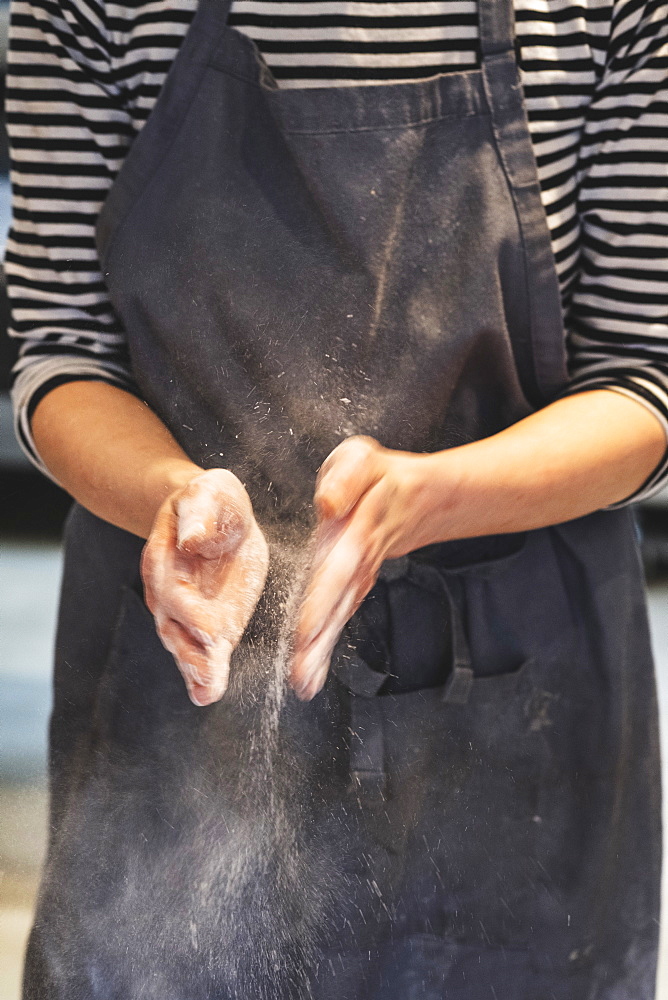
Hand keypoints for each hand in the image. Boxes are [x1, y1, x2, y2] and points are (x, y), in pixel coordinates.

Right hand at [141, 468, 268, 705]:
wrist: (210, 511)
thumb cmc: (209, 502)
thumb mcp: (207, 496)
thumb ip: (200, 516)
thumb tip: (193, 539)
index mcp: (165, 559)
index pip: (175, 592)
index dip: (193, 613)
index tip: (214, 633)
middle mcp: (168, 592)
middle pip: (175, 629)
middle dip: (192, 655)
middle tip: (209, 679)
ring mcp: (186, 611)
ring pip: (185, 646)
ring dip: (197, 670)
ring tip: (208, 692)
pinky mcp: (210, 620)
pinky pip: (202, 650)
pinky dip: (204, 673)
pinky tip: (207, 694)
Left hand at [291, 436, 432, 700]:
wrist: (419, 499)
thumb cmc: (382, 478)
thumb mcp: (364, 461)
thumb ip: (344, 480)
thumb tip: (327, 505)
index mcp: (356, 532)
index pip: (338, 570)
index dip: (323, 601)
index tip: (306, 632)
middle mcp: (355, 562)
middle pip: (337, 606)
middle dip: (318, 640)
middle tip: (300, 676)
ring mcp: (358, 578)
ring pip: (339, 618)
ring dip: (321, 652)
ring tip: (302, 684)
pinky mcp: (355, 586)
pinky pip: (340, 618)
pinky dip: (325, 647)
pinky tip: (309, 675)